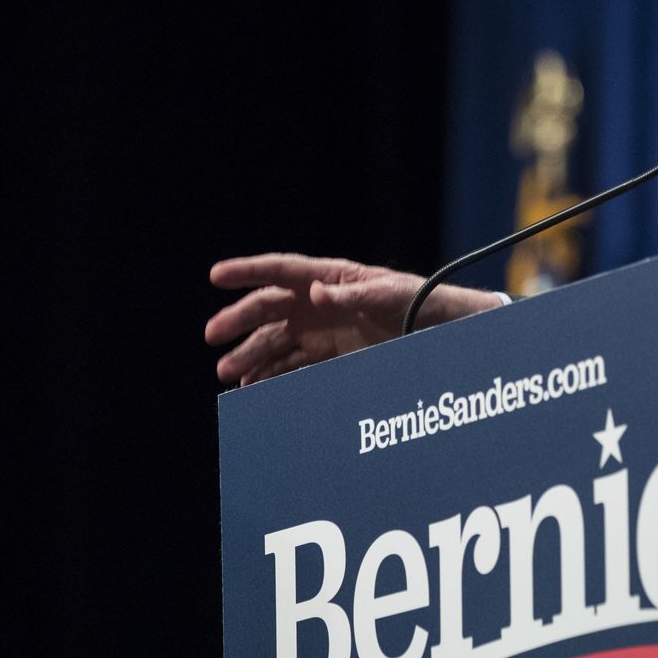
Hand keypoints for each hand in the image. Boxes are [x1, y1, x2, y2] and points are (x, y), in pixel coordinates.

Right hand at [204, 254, 500, 384]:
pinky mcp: (331, 356)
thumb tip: (314, 292)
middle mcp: (319, 302)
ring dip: (251, 355)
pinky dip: (271, 375)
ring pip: (276, 340)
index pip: (281, 271)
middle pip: (268, 308)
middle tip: (213, 338)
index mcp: (330, 277)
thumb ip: (353, 295)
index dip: (247, 271)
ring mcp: (323, 329)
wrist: (444, 332)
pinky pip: (293, 365)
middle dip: (238, 321)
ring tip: (229, 373)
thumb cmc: (421, 301)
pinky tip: (254, 387)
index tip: (215, 276)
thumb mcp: (390, 295)